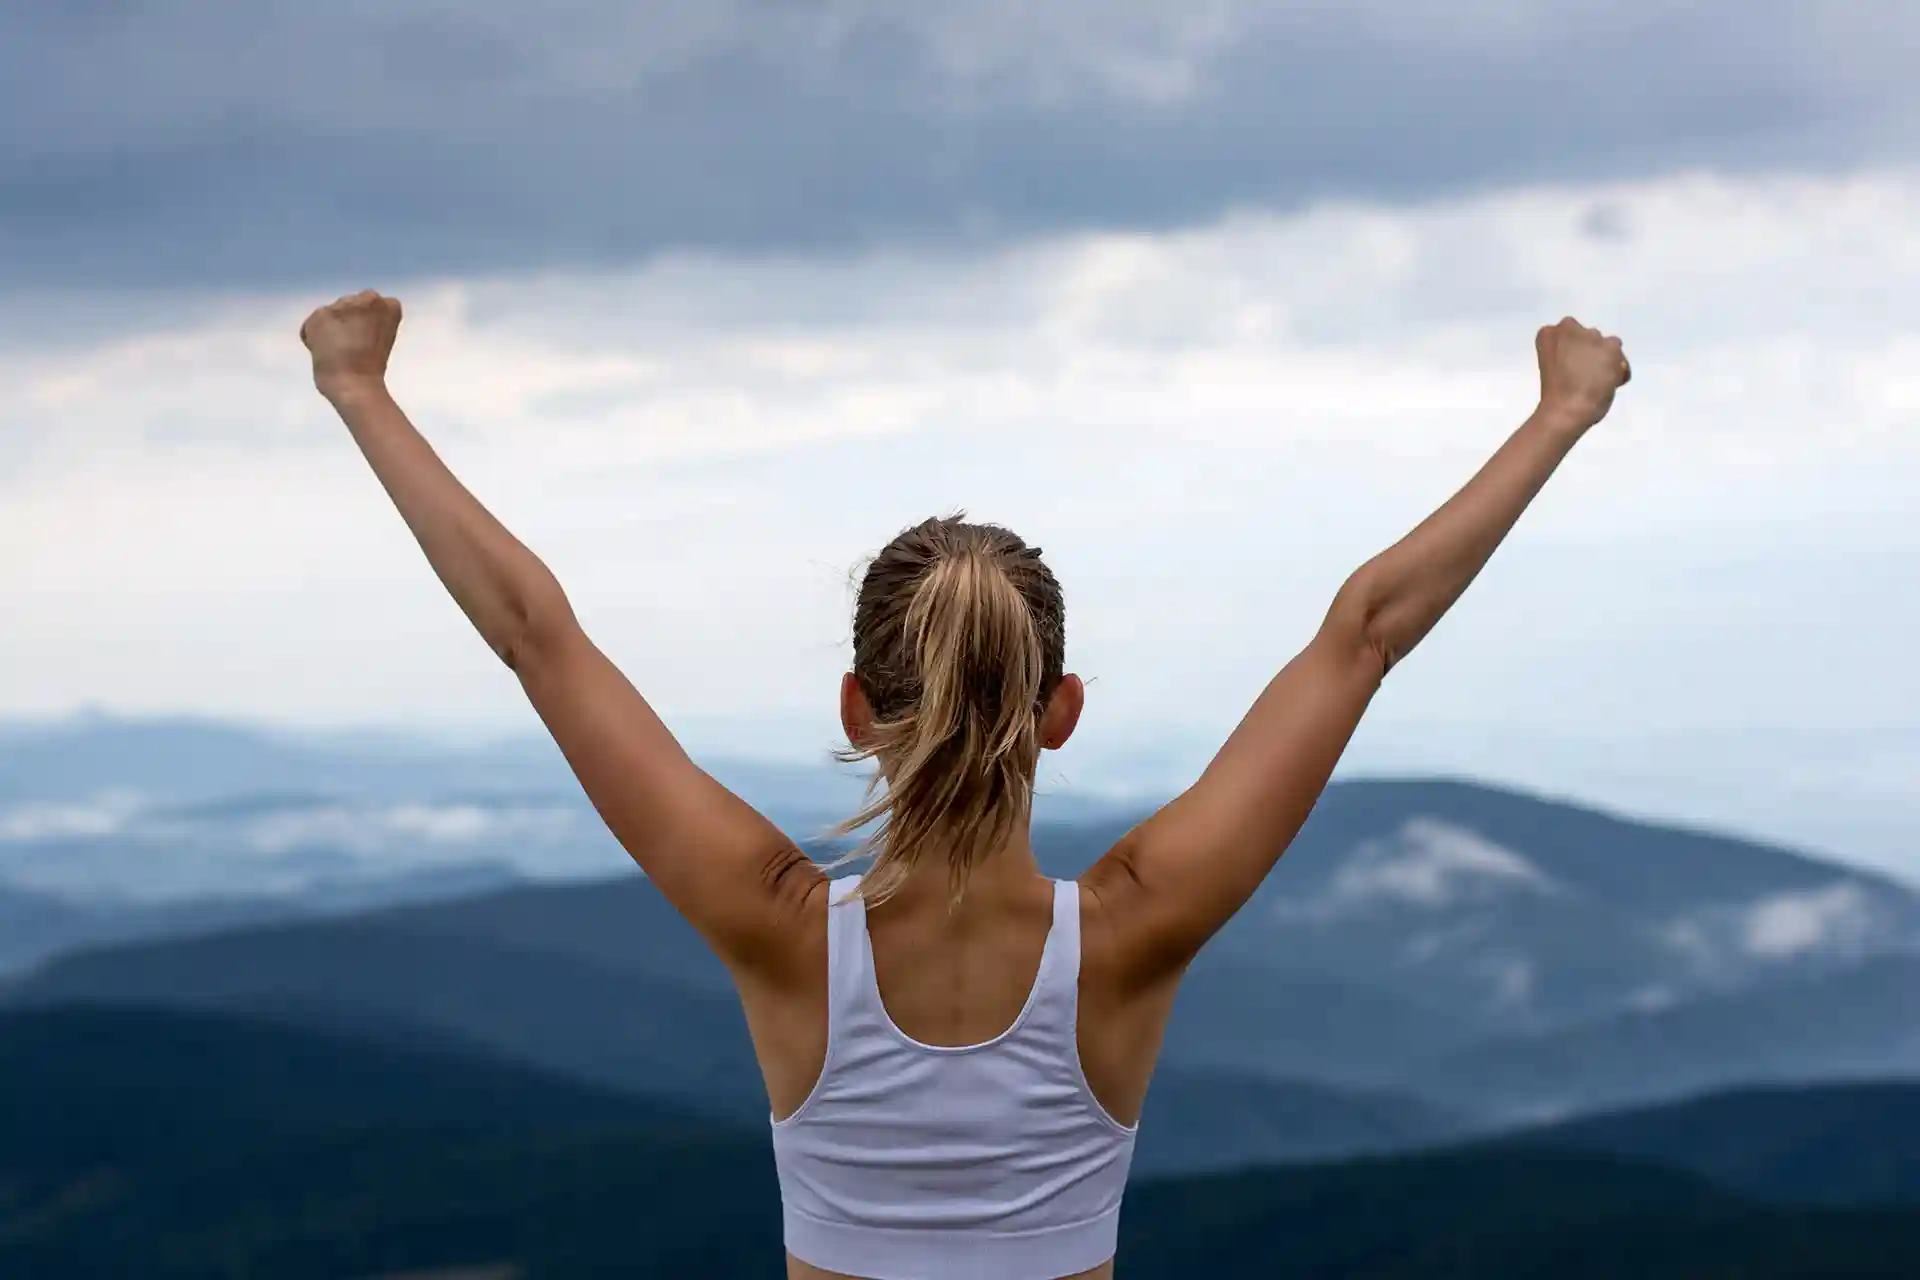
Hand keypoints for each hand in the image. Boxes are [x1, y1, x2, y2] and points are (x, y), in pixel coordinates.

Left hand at [301, 290, 401, 397]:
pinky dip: (312, 338)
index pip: (375, 302)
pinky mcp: (321, 315)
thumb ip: (372, 325)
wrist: (355, 383)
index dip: (368, 319)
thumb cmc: (373, 369)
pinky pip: (310, 325)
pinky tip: (320, 352)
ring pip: (331, 311)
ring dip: (331, 325)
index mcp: (389, 307)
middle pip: (351, 303)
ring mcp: (342, 306)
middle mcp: (367, 299)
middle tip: (349, 342)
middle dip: (348, 318)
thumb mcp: (384, 339)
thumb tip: (352, 325)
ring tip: (334, 348)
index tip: (368, 337)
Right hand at [1535, 316, 1630, 431]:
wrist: (1567, 409)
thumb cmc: (1553, 395)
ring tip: (1600, 381)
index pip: (1564, 333)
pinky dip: (1619, 371)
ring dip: (1605, 359)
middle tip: (1585, 373)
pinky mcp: (1611, 346)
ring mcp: (1591, 335)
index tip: (1568, 366)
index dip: (1570, 351)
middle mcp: (1569, 327)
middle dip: (1589, 351)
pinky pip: (1621, 359)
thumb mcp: (1550, 367)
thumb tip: (1586, 360)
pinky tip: (1610, 385)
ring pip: (1607, 344)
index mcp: (1548, 334)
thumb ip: (1565, 356)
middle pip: (1587, 336)